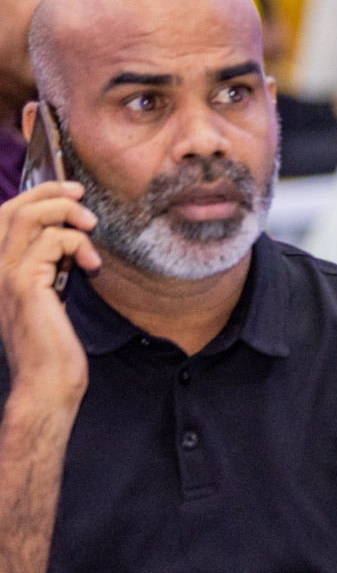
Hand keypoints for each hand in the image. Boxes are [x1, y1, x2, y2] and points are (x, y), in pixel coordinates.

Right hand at [0, 182, 98, 408]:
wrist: (46, 381)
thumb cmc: (53, 345)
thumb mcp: (49, 295)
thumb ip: (49, 266)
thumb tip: (69, 236)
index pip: (4, 216)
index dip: (35, 195)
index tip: (70, 191)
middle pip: (12, 209)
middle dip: (50, 192)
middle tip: (80, 194)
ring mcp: (4, 275)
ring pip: (29, 217)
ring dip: (66, 212)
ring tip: (90, 228)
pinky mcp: (25, 284)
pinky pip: (53, 242)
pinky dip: (78, 244)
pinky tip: (92, 265)